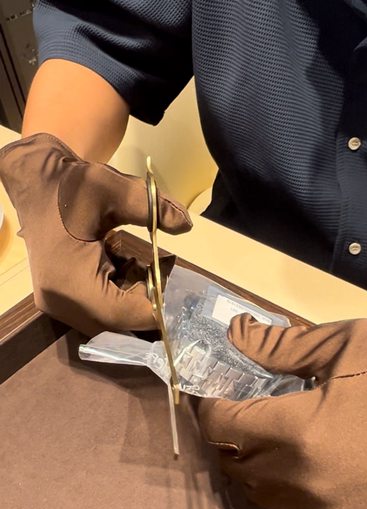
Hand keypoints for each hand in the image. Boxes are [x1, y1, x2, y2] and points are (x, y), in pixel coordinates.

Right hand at [0, 133, 191, 334]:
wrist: (36, 184)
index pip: (121, 314)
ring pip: (108, 319)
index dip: (154, 308)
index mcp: (69, 282)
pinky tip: (121, 264)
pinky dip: (118, 294)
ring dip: (132, 298)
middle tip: (161, 276)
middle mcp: (60, 303)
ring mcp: (58, 304)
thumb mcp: (115, 190)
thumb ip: (152, 209)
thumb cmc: (71, 187)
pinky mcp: (61, 299)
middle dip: (144, 303)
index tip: (177, 289)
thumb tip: (187, 225)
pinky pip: (98, 310)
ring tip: (138, 265)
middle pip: (115, 323)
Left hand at [197, 314, 366, 508]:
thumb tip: (236, 333)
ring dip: (254, 468)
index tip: (215, 391)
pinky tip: (304, 478)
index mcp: (293, 431)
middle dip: (229, 435)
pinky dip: (285, 499)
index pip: (220, 422)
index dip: (209, 403)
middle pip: (232, 463)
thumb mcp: (347, 344)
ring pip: (259, 497)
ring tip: (274, 443)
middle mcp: (297, 483)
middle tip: (247, 412)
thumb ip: (281, 344)